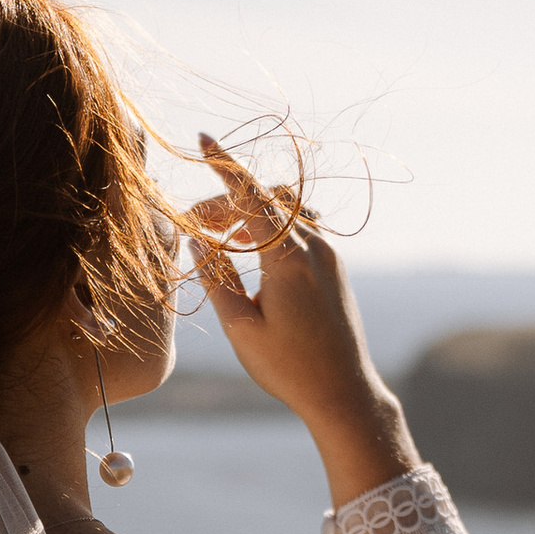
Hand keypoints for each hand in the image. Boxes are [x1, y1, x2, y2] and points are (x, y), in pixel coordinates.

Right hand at [187, 136, 417, 511]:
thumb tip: (196, 240)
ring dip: (247, 215)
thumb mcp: (242, 327)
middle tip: (190, 223)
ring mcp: (328, 256)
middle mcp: (314, 248)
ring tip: (214, 237)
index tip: (202, 140)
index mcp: (289, 260)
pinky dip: (267, 229)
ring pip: (282, 213)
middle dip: (224, 201)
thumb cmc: (290, 367)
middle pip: (264, 202)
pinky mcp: (333, 268)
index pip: (253, 196)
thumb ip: (216, 278)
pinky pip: (296, 231)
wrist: (344, 393)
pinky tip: (245, 250)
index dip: (225, 165)